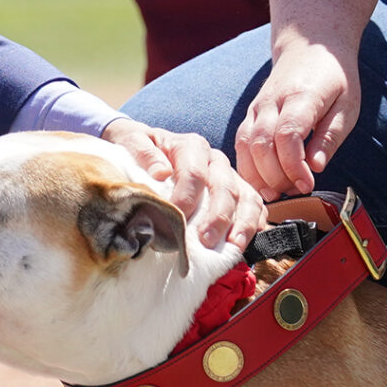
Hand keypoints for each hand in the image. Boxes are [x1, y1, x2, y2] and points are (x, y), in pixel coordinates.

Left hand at [103, 116, 265, 251]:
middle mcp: (215, 160)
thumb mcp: (132, 141)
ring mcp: (229, 176)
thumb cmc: (139, 148)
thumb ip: (143, 153)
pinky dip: (254, 224)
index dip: (187, 198)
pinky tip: (243, 242)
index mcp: (192, 146)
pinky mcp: (237, 191)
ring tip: (233, 246)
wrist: (145, 148)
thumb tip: (161, 173)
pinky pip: (255, 206)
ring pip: (246, 197)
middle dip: (218, 217)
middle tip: (206, 241)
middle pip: (225, 187)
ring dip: (243, 223)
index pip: (195, 173)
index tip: (176, 220)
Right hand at [233, 38, 359, 198]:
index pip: (287, 135)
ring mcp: (257, 106)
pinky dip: (247, 167)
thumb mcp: (347, 106)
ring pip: (244, 145)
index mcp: (300, 96)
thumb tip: (315, 167)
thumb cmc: (334, 78)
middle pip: (261, 145)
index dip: (293, 166)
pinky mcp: (250, 114)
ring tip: (276, 194)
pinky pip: (240, 143)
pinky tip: (261, 183)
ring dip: (257, 175)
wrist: (310, 46)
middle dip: (276, 176)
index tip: (308, 184)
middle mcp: (272, 101)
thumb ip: (330, 137)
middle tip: (296, 191)